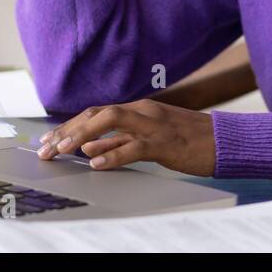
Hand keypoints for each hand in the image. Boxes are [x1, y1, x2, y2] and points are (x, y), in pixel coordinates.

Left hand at [35, 99, 215, 176]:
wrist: (225, 141)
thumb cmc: (189, 141)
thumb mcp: (151, 138)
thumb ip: (122, 140)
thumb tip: (90, 148)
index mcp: (139, 109)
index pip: (96, 112)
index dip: (70, 125)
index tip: (49, 140)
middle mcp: (143, 111)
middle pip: (97, 113)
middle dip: (68, 130)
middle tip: (46, 149)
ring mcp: (154, 124)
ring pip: (111, 122)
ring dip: (82, 136)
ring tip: (62, 151)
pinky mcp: (165, 142)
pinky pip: (134, 146)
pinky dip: (113, 153)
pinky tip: (95, 162)